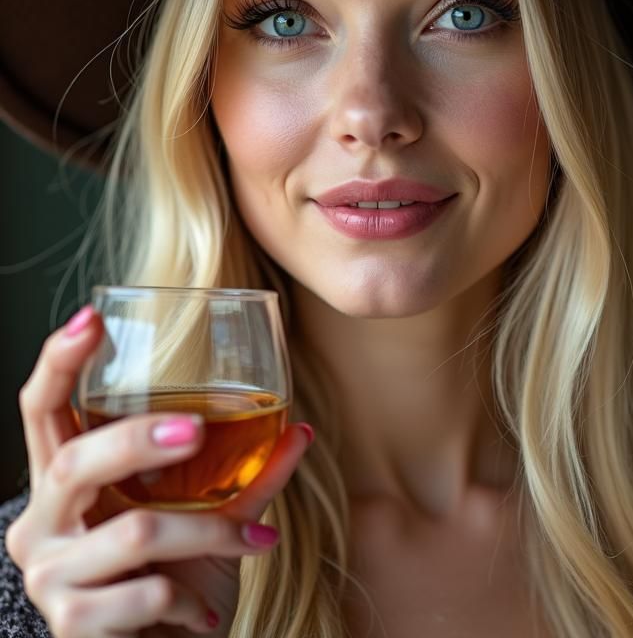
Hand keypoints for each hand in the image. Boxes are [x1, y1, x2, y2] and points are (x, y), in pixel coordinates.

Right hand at [5, 305, 312, 636]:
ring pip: (133, 532)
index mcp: (65, 478)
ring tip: (253, 540)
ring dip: (209, 535)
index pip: (41, 408)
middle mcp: (41, 520)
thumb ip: (247, 473)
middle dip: (137, 439)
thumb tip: (300, 430)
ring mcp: (49, 574)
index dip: (60, 361)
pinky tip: (206, 610)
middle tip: (194, 429)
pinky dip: (194, 599)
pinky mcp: (70, 625)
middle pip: (75, 462)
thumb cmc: (174, 572)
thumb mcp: (207, 515)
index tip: (93, 316)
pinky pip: (147, 593)